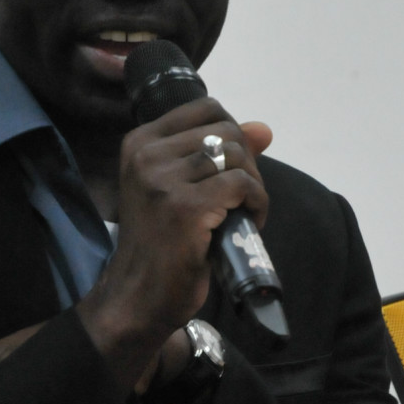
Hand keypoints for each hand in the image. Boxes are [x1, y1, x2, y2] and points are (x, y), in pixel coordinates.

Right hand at [77, 98, 270, 389]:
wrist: (139, 295)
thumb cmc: (161, 242)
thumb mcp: (180, 188)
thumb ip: (218, 153)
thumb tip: (264, 129)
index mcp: (140, 142)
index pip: (206, 108)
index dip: (232, 136)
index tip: (230, 170)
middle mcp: (147, 154)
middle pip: (227, 130)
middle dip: (247, 162)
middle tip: (241, 198)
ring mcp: (164, 180)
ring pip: (238, 155)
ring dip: (253, 186)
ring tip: (242, 212)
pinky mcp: (187, 207)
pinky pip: (243, 184)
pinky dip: (257, 203)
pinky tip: (247, 222)